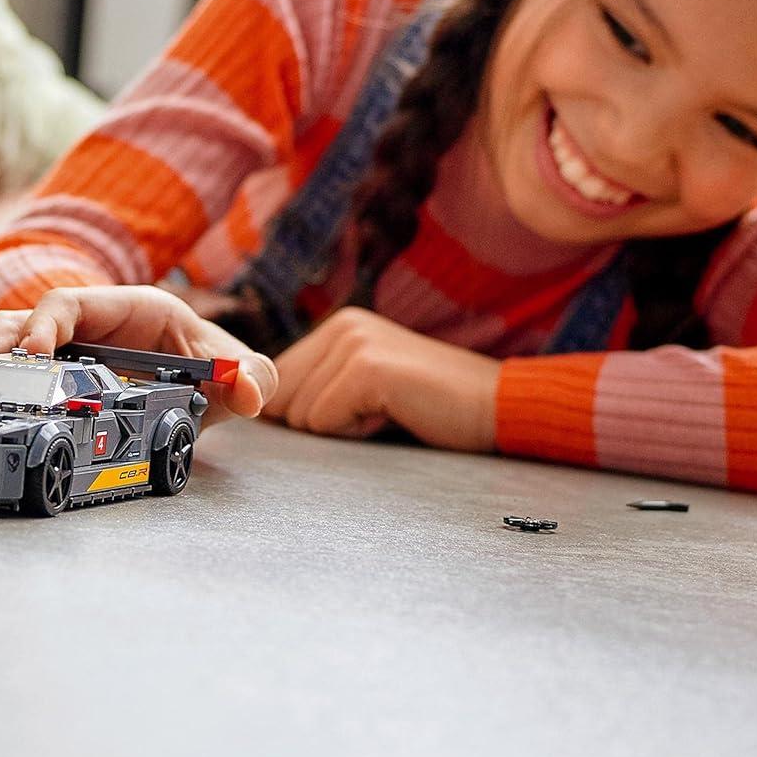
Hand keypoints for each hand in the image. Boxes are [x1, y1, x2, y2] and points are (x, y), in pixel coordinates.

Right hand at [0, 284, 277, 420]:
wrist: (199, 382)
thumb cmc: (207, 365)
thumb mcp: (232, 368)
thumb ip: (251, 376)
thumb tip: (251, 393)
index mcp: (123, 309)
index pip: (68, 302)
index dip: (45, 323)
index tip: (34, 353)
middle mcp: (83, 325)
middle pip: (16, 321)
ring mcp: (59, 353)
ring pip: (1, 346)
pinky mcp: (48, 381)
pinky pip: (6, 378)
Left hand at [265, 307, 498, 450]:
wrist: (496, 405)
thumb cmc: (432, 404)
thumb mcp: (365, 385)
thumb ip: (318, 386)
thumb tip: (261, 409)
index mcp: (338, 325)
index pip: (278, 378)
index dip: (306, 410)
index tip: (356, 409)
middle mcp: (342, 325)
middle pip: (283, 397)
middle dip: (323, 420)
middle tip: (378, 410)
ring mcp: (353, 343)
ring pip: (301, 414)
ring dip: (342, 427)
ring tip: (388, 410)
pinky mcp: (366, 369)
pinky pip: (323, 422)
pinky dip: (355, 432)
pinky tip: (392, 415)